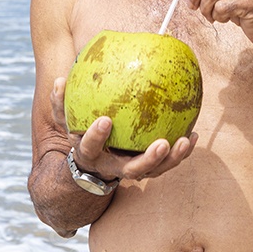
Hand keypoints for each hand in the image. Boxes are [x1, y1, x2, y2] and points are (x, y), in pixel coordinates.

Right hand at [51, 77, 197, 181]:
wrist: (92, 163)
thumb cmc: (80, 131)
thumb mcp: (65, 119)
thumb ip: (60, 103)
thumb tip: (59, 80)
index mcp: (90, 154)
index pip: (90, 147)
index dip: (96, 136)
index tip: (105, 120)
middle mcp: (112, 168)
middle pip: (131, 171)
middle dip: (147, 160)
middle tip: (162, 144)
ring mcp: (132, 171)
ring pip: (154, 171)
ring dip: (171, 159)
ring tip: (185, 141)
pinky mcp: (148, 169)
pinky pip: (167, 163)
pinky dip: (181, 152)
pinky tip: (193, 135)